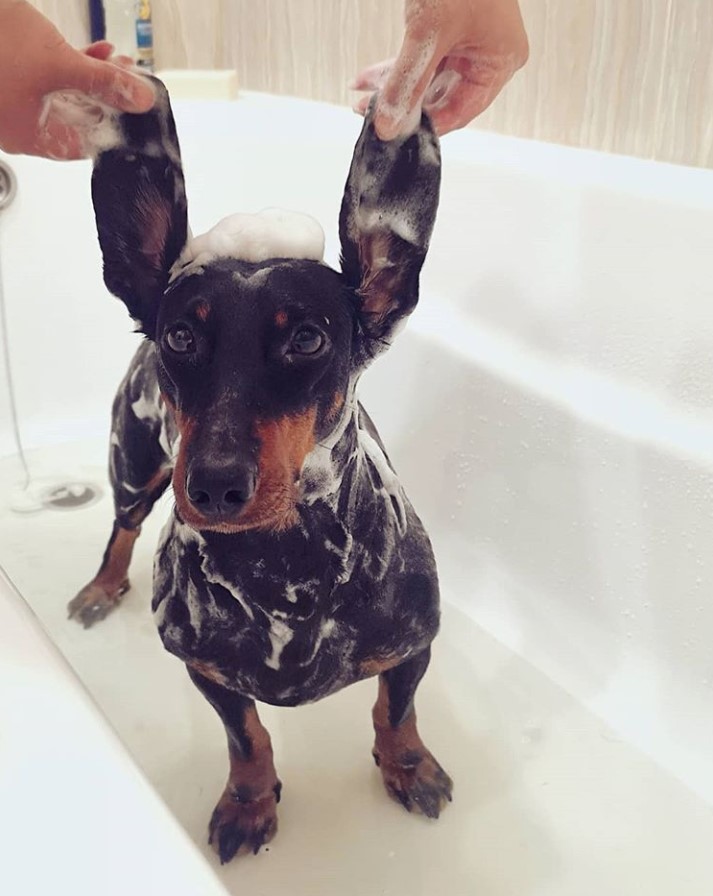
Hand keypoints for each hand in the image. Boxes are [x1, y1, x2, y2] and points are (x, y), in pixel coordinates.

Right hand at [0, 1, 154, 158]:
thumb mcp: (58, 64)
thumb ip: (103, 82)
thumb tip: (141, 100)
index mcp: (28, 136)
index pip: (83, 145)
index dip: (113, 127)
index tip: (135, 112)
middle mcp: (19, 123)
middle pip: (78, 118)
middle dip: (108, 97)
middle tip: (132, 81)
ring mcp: (13, 98)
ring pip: (66, 95)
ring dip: (95, 78)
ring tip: (119, 62)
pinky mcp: (10, 73)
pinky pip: (49, 76)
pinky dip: (73, 64)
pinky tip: (96, 50)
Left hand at [351, 0, 528, 138]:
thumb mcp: (429, 31)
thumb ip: (407, 82)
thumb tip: (388, 125)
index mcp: (501, 60)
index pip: (460, 110)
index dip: (425, 124)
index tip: (392, 133)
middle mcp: (488, 53)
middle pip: (440, 96)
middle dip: (402, 105)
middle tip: (368, 114)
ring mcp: (468, 40)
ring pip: (426, 79)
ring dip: (393, 88)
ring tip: (361, 99)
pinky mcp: (446, 27)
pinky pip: (419, 58)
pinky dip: (394, 68)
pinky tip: (368, 80)